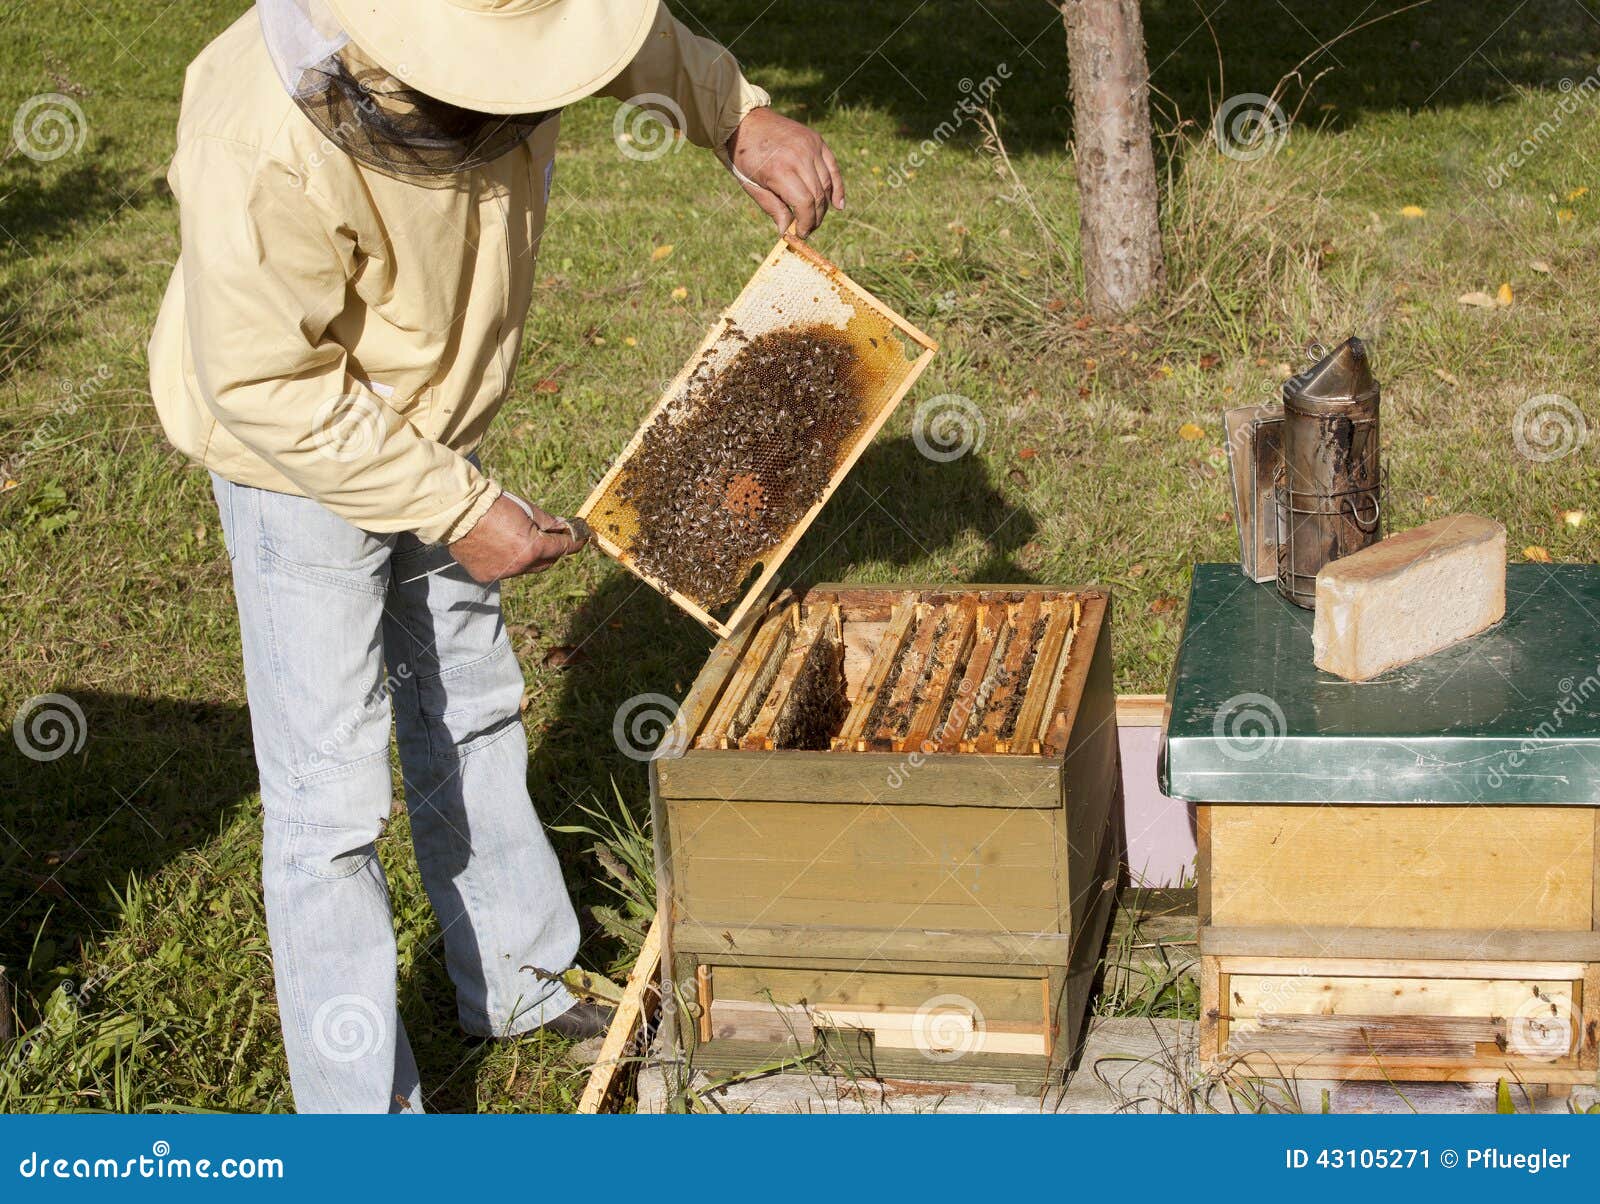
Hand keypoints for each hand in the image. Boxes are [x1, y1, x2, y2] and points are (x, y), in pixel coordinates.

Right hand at [448, 493, 586, 583]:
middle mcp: (519, 566)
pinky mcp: (486, 575)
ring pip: (524, 568)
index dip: (574, 543)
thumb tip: (562, 528)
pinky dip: (506, 561)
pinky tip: (498, 546)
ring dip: (527, 557)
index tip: (581, 539)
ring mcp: (502, 573)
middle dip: (551, 551)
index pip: (562, 549)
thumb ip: (549, 522)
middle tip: (550, 538)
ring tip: (516, 539)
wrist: (458, 511)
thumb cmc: (493, 505)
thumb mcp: (527, 509)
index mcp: (533, 548)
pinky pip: (504, 570)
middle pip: (545, 563)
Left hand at [726, 107, 843, 237]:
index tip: (802, 234)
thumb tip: (786, 231)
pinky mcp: (816, 140)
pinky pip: (833, 167)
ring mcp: (810, 146)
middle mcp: (799, 157)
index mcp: (781, 170)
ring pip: (827, 184)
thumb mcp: (752, 186)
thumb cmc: (745, 156)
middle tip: (808, 228)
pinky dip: (837, 187)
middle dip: (815, 217)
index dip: (806, 223)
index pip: (805, 204)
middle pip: (818, 196)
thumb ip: (772, 208)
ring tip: (816, 217)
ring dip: (824, 205)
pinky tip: (838, 205)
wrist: (745, 121)